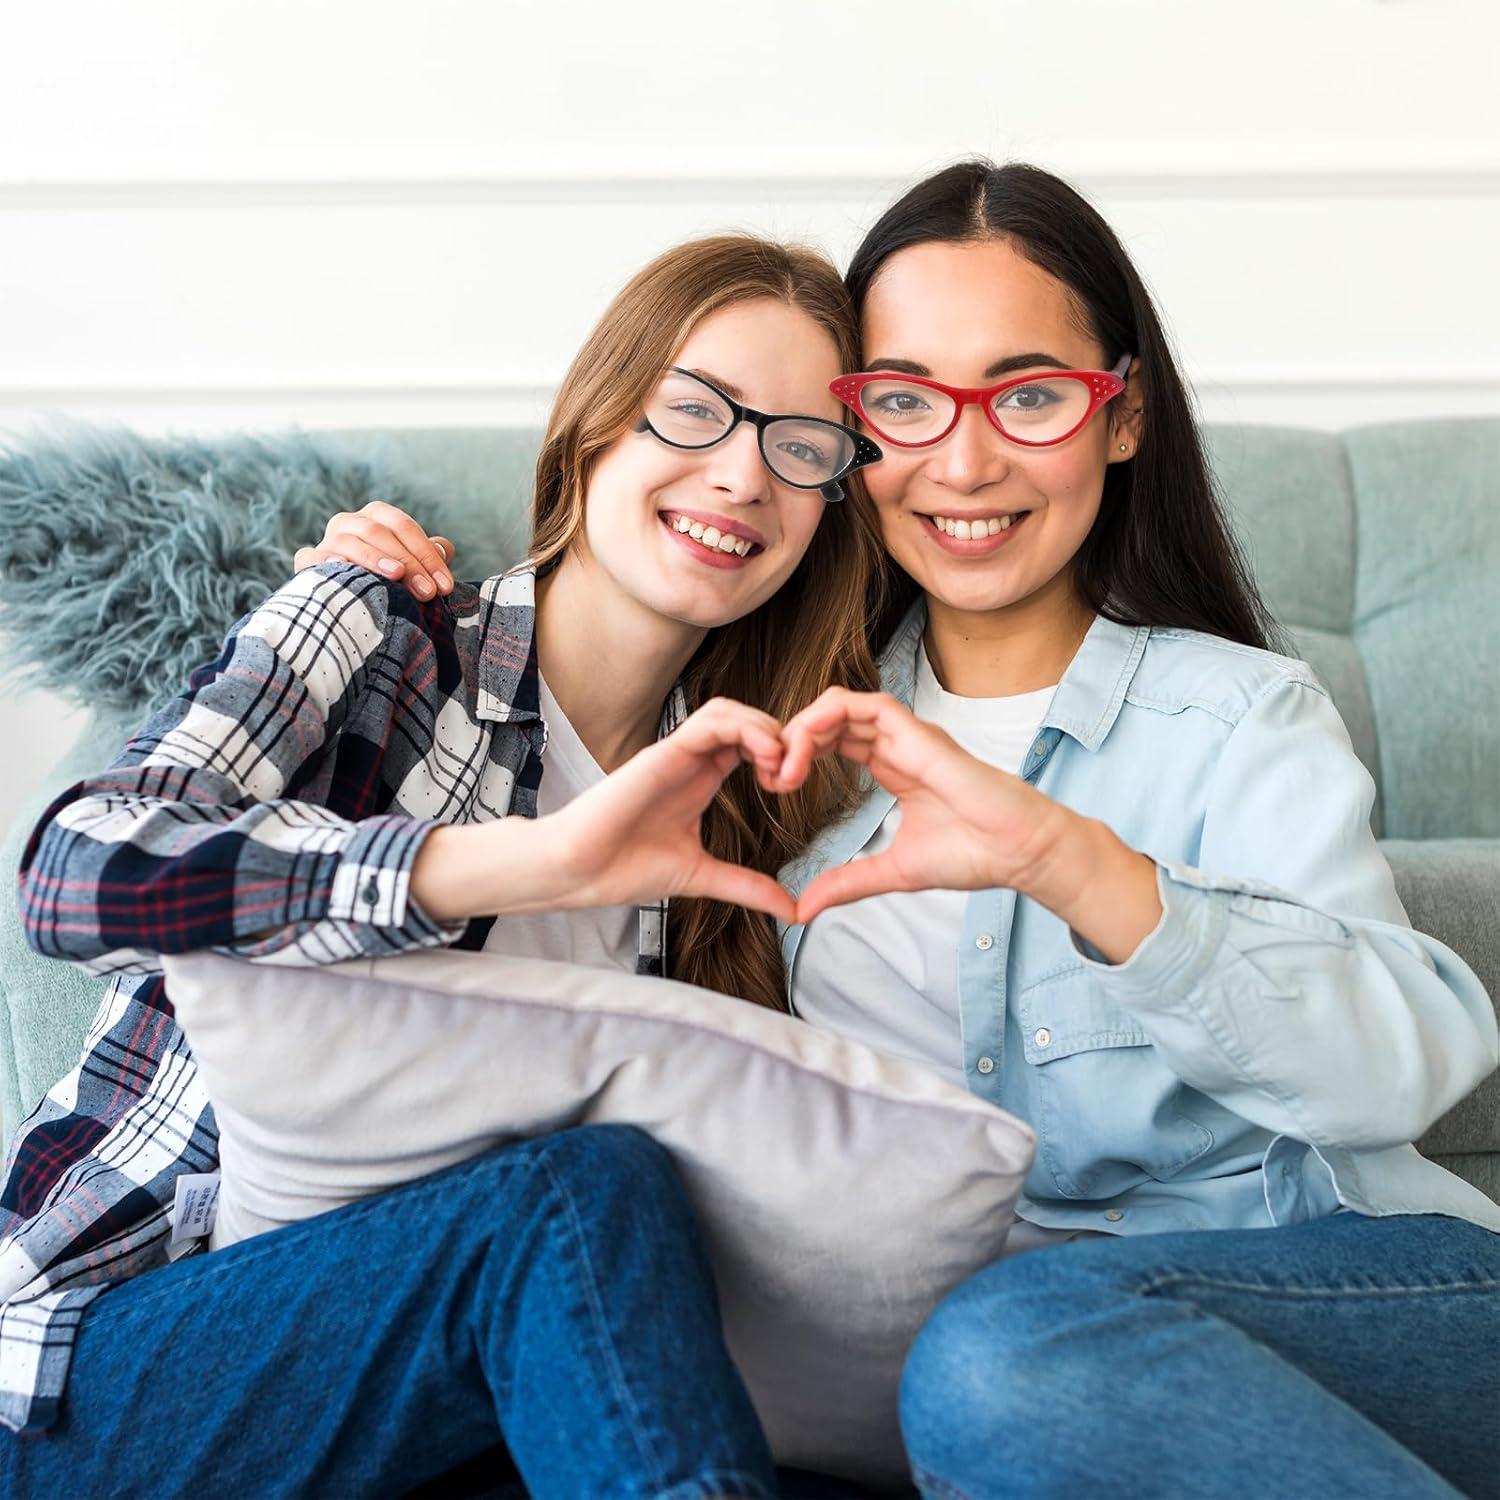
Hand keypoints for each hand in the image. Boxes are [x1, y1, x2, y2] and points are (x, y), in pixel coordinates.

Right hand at [294, 500, 456, 600]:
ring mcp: (326, 541)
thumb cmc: (390, 581)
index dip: (427, 554)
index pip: (403, 527)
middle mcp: (348, 522)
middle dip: (408, 562)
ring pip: (349, 542)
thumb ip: (430, 554)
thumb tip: (444, 549)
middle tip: (428, 592)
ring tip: (396, 576)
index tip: (444, 586)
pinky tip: (346, 575)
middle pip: (378, 533)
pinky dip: (327, 565)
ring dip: (374, 559)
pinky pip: (313, 560)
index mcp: (375, 516)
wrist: (349, 605)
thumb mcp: (414, 566)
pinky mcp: (308, 562)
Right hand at [541, 698, 796, 922]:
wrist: (577, 872)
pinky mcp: (661, 753)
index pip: (750, 744)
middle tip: (795, 774)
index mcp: (702, 780)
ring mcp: (675, 753)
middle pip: (746, 720)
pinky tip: (763, 757)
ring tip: (782, 763)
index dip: (781, 755)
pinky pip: (708, 721)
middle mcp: (691, 761)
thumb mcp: (703, 877)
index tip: (794, 787)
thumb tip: (791, 910)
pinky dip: (744, 729)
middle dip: (781, 737)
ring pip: (729, 711)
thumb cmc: (624, 868)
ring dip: (764, 728)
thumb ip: (748, 887)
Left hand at [776, 689, 1072, 924]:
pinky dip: (825, 718)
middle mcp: (898, 743)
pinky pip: (864, 704)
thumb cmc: (974, 856)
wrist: (1018, 853)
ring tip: (782, 768)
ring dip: (802, 728)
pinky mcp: (918, 733)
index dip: (800, 754)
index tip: (776, 786)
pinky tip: (803, 751)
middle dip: (791, 740)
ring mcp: (908, 734)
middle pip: (830, 718)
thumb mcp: (892, 872)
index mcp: (893, 765)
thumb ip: (848, 883)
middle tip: (770, 777)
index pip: (834, 739)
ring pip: (840, 704)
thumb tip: (803, 908)